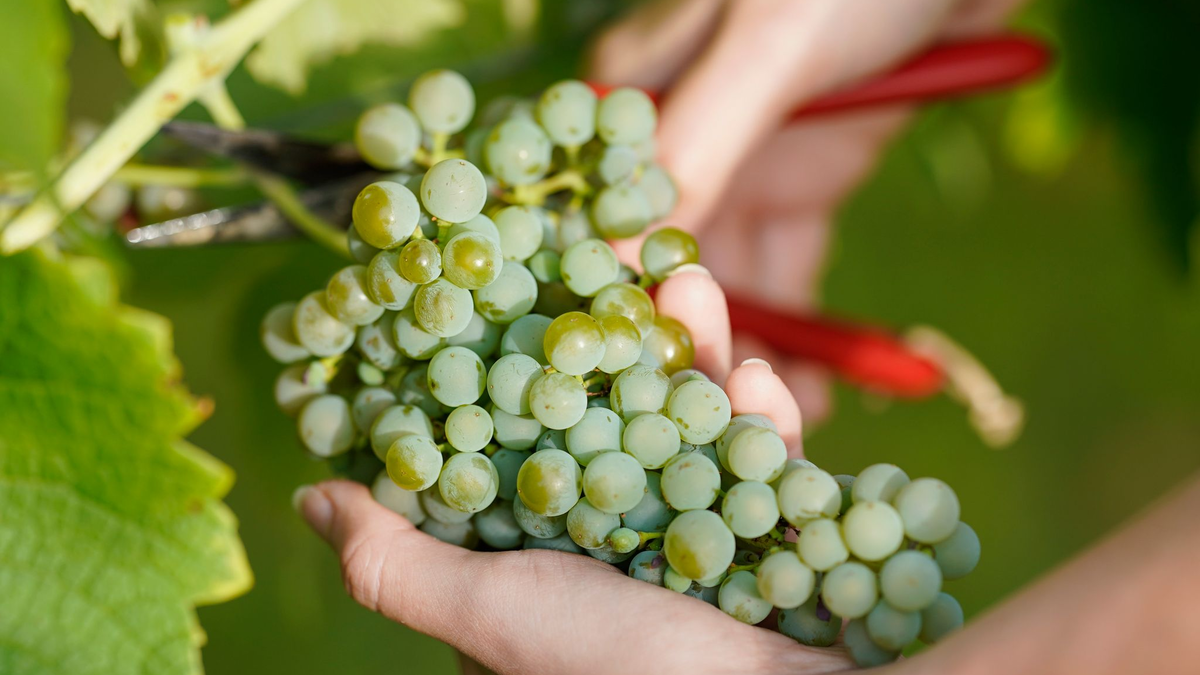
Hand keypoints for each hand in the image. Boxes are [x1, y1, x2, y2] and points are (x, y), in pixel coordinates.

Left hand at [295, 270, 844, 674]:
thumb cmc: (622, 674)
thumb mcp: (488, 615)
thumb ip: (397, 564)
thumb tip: (310, 496)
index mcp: (538, 561)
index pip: (510, 444)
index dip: (506, 368)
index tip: (507, 292)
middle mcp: (611, 545)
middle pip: (606, 416)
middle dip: (612, 341)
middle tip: (616, 266)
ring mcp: (695, 538)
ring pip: (686, 421)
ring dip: (693, 351)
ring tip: (695, 285)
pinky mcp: (771, 536)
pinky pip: (762, 464)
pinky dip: (762, 422)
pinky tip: (758, 384)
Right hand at [590, 0, 1025, 422]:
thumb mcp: (767, 49)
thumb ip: (696, 146)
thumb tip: (617, 259)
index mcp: (637, 98)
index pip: (601, 217)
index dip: (614, 301)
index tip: (640, 386)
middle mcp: (679, 142)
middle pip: (665, 265)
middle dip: (692, 345)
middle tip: (725, 426)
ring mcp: (745, 167)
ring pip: (733, 281)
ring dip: (752, 354)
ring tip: (777, 435)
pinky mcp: (807, 182)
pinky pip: (795, 270)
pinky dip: (806, 332)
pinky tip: (818, 393)